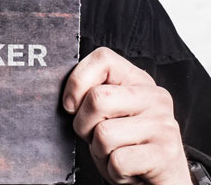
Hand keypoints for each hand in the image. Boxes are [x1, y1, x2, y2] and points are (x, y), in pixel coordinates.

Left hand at [63, 47, 189, 184]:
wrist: (160, 181)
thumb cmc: (126, 145)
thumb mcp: (109, 113)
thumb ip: (93, 94)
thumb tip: (66, 96)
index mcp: (139, 81)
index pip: (103, 58)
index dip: (77, 81)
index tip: (71, 105)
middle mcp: (155, 98)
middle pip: (97, 98)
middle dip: (84, 124)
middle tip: (94, 136)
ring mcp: (163, 125)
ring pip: (104, 134)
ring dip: (99, 152)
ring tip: (113, 153)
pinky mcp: (165, 155)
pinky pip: (118, 161)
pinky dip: (113, 171)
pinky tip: (126, 170)